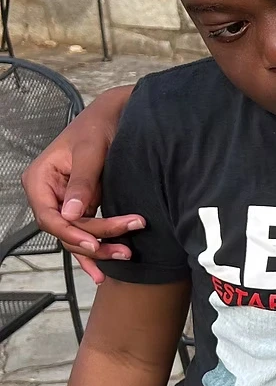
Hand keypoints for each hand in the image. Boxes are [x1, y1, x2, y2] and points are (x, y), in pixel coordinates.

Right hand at [21, 88, 140, 281]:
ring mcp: (62, 202)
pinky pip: (83, 233)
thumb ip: (83, 182)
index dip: (71, 233)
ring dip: (99, 249)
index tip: (96, 243)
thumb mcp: (91, 151)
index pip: (48, 216)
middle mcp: (46, 193)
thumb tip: (70, 214)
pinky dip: (94, 249)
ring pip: (75, 236)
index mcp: (40, 178)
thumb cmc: (99, 125)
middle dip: (94, 242)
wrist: (115, 116)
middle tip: (125, 250)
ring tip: (126, 255)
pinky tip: (103, 269)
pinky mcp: (79, 207)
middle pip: (64, 230)